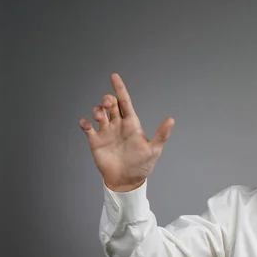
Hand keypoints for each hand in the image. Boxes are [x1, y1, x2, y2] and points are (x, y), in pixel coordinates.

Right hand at [79, 73, 174, 191]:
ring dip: (97, 110)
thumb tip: (171, 120)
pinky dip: (85, 123)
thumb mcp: (154, 149)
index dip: (120, 88)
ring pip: (99, 113)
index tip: (114, 76)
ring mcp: (106, 132)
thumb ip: (162, 135)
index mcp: (131, 123)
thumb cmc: (142, 165)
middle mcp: (118, 125)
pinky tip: (87, 124)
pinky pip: (87, 128)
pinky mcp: (96, 141)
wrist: (127, 180)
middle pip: (110, 105)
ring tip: (100, 117)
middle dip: (107, 99)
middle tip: (108, 103)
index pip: (125, 102)